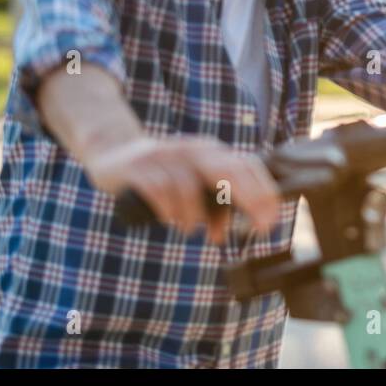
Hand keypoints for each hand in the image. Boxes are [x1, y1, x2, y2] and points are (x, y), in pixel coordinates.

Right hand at [84, 135, 282, 243]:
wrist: (113, 150)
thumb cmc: (162, 171)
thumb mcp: (191, 183)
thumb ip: (209, 206)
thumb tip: (223, 236)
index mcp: (210, 151)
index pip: (247, 166)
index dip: (264, 192)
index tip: (272, 220)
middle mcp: (192, 150)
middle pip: (228, 171)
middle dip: (248, 200)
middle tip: (256, 228)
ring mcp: (165, 156)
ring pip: (190, 187)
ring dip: (194, 215)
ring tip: (190, 228)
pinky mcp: (139, 167)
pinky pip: (160, 190)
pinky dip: (169, 209)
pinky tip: (169, 219)